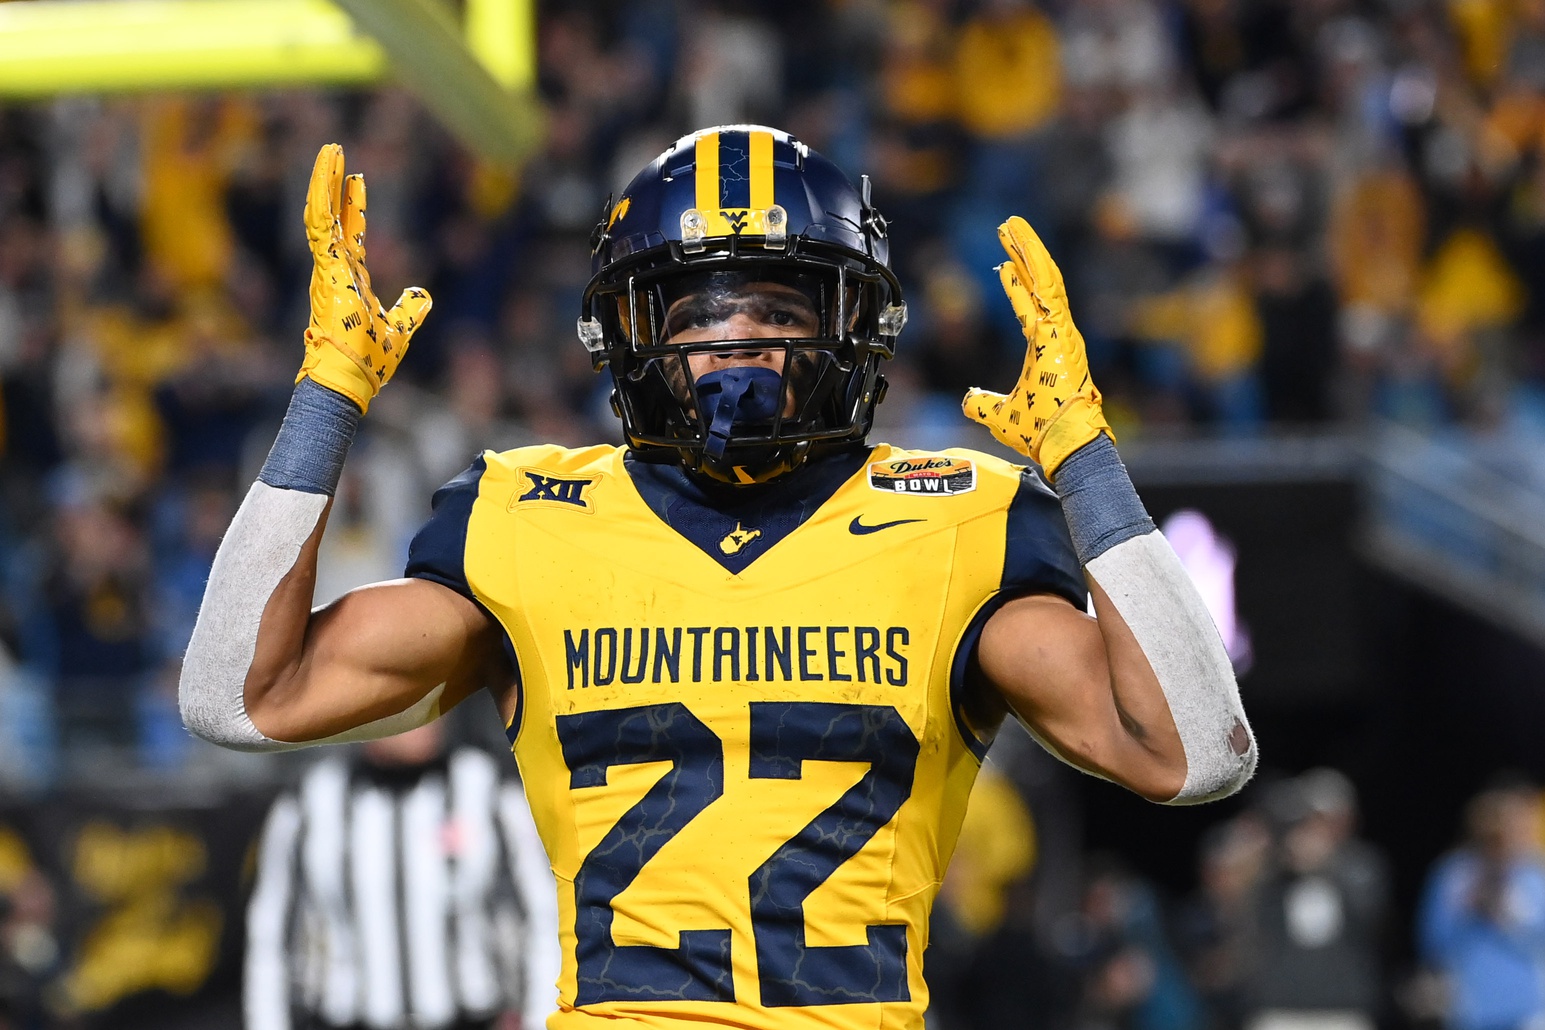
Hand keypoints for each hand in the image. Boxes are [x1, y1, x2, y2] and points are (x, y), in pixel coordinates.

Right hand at [296, 143, 431, 412]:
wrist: (351, 377)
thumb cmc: (369, 360)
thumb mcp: (400, 329)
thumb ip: (410, 309)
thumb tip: (423, 294)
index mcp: (349, 280)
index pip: (350, 234)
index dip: (353, 206)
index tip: (358, 179)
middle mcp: (335, 268)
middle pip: (332, 216)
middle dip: (333, 183)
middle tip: (336, 152)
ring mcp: (328, 266)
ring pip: (321, 213)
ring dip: (325, 180)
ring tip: (330, 149)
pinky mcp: (326, 266)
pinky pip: (321, 222)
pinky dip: (323, 193)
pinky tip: (328, 167)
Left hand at [962, 216, 1112, 477]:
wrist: (1062, 444)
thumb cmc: (1040, 433)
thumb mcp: (999, 415)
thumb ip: (982, 404)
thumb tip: (968, 399)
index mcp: (1044, 348)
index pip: (1029, 306)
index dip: (1017, 282)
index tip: (1006, 262)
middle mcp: (1056, 334)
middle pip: (1038, 283)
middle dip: (1023, 254)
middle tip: (1008, 228)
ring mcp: (1061, 331)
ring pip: (1045, 279)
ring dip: (1028, 250)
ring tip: (1012, 225)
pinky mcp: (1060, 331)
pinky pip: (1047, 289)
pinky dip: (1035, 265)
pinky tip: (1022, 245)